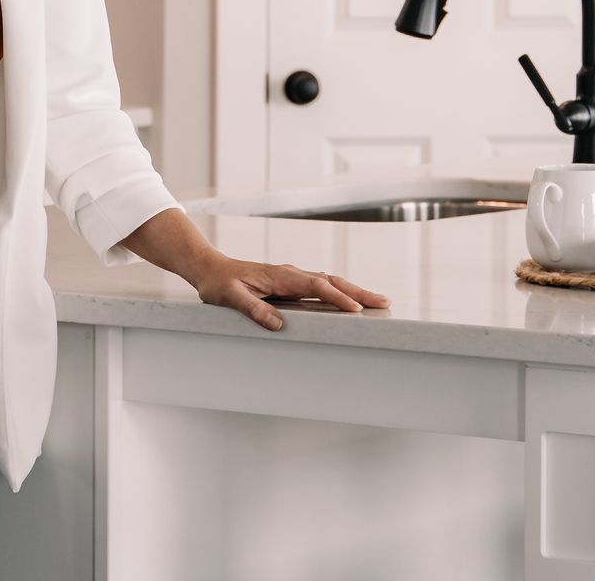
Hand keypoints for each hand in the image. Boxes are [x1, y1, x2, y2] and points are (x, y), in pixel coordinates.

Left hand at [188, 254, 390, 331]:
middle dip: (359, 292)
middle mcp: (291, 274)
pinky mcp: (290, 284)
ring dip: (353, 292)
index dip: (337, 298)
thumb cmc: (220, 284)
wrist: (210, 269)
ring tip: (377, 302)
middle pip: (332, 281)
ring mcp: (292, 278)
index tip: (357, 310)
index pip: (316, 286)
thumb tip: (278, 324)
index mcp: (281, 276)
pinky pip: (321, 287)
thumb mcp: (231, 298)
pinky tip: (349, 302)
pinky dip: (339, 292)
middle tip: (384, 302)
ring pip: (329, 282)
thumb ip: (253, 309)